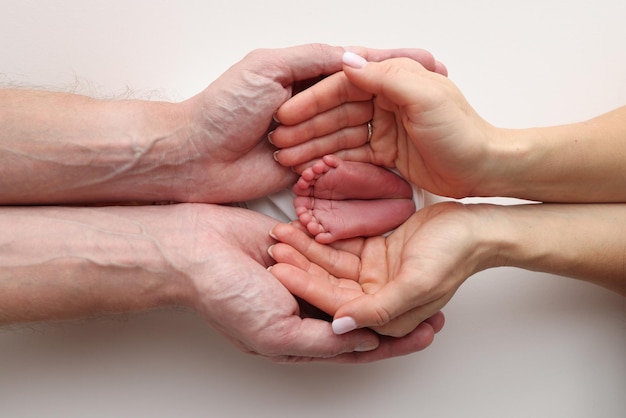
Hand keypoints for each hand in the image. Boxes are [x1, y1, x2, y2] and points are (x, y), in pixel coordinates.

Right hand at [170, 203, 442, 361]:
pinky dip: (358, 254)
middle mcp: (306, 310)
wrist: (195, 250)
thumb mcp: (277, 332)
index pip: (357, 344)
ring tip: (416, 275)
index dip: (394, 342)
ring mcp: (305, 278)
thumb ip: (324, 340)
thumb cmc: (226, 295)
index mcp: (300, 337)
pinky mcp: (301, 249)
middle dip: (396, 310)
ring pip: (354, 282)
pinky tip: (385, 250)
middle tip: (435, 305)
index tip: (428, 333)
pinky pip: (335, 253)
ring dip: (383, 281)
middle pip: (362, 313)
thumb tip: (367, 341)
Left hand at [179, 44, 445, 201]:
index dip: (396, 62)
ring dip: (391, 125)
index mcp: (305, 72)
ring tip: (429, 126)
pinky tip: (395, 156)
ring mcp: (312, 135)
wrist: (195, 156)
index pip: (361, 63)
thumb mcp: (267, 68)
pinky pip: (342, 160)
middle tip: (442, 93)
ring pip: (359, 128)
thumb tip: (356, 57)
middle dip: (404, 93)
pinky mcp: (308, 166)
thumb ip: (312, 59)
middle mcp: (313, 102)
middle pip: (367, 96)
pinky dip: (366, 157)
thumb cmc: (223, 109)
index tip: (433, 62)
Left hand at [269, 202, 488, 336]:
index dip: (305, 287)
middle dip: (300, 267)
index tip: (278, 270)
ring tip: (281, 232)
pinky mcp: (375, 255)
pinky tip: (304, 225)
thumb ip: (380, 309)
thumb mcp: (417, 284)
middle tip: (273, 249)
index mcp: (386, 315)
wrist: (476, 228)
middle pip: (328, 283)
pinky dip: (324, 237)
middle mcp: (376, 299)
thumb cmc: (454, 254)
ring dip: (307, 250)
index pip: (335, 303)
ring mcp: (374, 276)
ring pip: (332, 265)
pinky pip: (343, 248)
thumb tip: (341, 327)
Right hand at [271, 53, 496, 198]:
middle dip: (306, 126)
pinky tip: (310, 168)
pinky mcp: (387, 153)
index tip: (287, 115)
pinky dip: (331, 161)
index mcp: (394, 80)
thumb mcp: (424, 96)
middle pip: (336, 111)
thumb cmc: (461, 131)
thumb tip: (346, 60)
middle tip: (279, 141)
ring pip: (339, 134)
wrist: (484, 168)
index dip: (312, 100)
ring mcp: (385, 128)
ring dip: (312, 145)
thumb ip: (385, 77)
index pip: (342, 86)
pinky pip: (351, 155)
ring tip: (286, 157)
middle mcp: (386, 101)